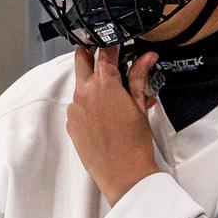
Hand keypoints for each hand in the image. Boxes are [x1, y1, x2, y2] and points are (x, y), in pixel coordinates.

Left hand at [66, 46, 160, 205]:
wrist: (123, 174)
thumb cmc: (135, 142)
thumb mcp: (140, 106)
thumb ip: (139, 77)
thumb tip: (147, 57)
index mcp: (105, 83)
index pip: (105, 51)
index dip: (113, 44)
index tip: (119, 43)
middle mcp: (85, 91)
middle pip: (81, 58)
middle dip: (92, 54)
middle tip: (107, 60)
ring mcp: (75, 108)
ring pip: (80, 83)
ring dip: (92, 82)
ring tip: (112, 97)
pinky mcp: (71, 124)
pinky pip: (77, 105)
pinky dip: (88, 104)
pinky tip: (104, 116)